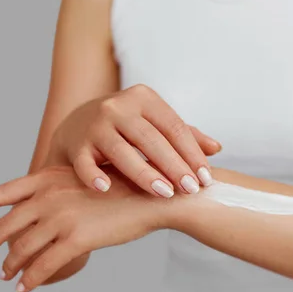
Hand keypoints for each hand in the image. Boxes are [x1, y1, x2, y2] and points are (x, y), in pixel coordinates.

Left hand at [0, 165, 178, 291]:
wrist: (157, 194)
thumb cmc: (128, 186)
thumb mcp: (87, 178)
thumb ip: (60, 190)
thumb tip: (43, 210)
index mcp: (49, 176)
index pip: (2, 192)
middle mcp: (49, 195)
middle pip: (6, 225)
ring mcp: (62, 217)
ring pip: (21, 249)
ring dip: (9, 267)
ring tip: (5, 277)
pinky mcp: (77, 239)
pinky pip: (43, 266)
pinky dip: (29, 280)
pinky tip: (24, 288)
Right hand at [47, 84, 221, 197]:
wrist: (77, 125)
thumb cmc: (127, 128)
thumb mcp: (154, 124)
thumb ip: (185, 135)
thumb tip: (217, 148)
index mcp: (143, 98)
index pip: (174, 126)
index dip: (192, 153)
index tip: (206, 179)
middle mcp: (117, 107)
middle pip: (151, 139)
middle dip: (174, 166)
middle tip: (191, 189)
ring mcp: (94, 124)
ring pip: (121, 150)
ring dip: (144, 173)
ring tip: (165, 193)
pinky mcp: (75, 144)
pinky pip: (84, 162)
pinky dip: (93, 175)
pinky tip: (106, 188)